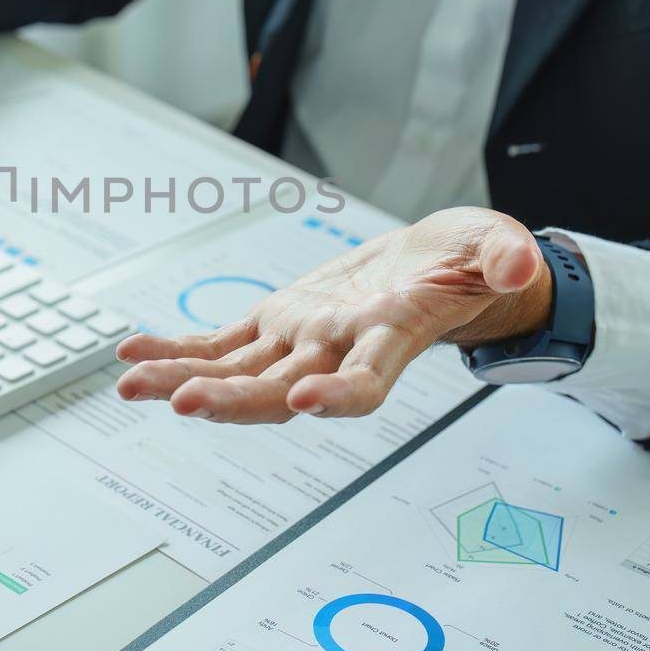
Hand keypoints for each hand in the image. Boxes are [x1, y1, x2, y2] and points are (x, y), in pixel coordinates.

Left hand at [114, 207, 551, 422]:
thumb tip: (518, 263)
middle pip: (282, 391)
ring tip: (130, 385)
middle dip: (232, 400)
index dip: (339, 396)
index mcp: (391, 339)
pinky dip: (177, 348)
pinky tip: (133, 352)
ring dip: (183, 380)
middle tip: (181, 403)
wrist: (441, 270)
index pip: (366, 381)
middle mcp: (337, 353)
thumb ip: (505, 256)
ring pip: (237, 373)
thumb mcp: (497, 248)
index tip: (308, 400)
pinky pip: (219, 343)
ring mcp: (302, 343)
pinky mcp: (278, 323)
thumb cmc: (468, 264)